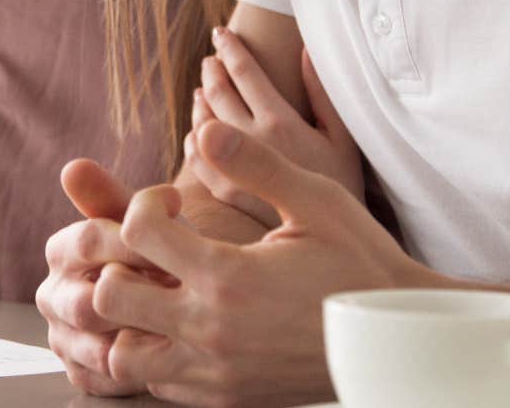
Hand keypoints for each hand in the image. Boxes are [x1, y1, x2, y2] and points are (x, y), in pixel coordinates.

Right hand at [36, 159, 166, 396]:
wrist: (184, 295)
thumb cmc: (165, 251)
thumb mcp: (146, 221)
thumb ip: (112, 197)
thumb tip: (72, 167)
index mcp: (63, 250)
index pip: (87, 240)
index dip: (137, 238)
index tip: (180, 231)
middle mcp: (53, 295)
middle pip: (87, 300)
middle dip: (141, 297)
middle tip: (184, 290)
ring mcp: (64, 337)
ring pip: (95, 345)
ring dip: (142, 335)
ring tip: (182, 323)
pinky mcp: (81, 373)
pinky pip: (103, 378)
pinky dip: (138, 368)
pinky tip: (171, 352)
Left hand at [98, 121, 441, 406]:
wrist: (399, 338)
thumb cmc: (358, 260)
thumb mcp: (316, 200)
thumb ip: (255, 165)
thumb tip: (205, 128)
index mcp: (229, 276)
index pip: (137, 232)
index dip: (144, 204)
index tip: (171, 204)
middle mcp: (211, 330)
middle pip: (109, 297)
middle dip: (116, 262)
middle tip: (149, 248)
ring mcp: (215, 373)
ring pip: (121, 354)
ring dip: (127, 318)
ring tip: (159, 288)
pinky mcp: (225, 398)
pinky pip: (156, 384)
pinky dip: (154, 352)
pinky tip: (182, 321)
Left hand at [188, 27, 365, 226]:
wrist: (335, 250)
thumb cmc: (347, 189)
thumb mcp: (342, 139)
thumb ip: (322, 94)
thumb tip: (305, 51)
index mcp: (280, 124)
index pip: (244, 73)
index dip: (230, 49)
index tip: (221, 33)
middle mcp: (251, 145)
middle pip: (217, 94)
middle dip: (212, 70)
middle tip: (210, 60)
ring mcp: (232, 172)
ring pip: (201, 124)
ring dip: (200, 101)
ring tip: (203, 88)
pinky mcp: (225, 196)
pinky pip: (195, 160)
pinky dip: (192, 139)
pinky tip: (197, 133)